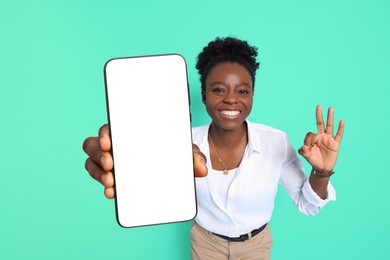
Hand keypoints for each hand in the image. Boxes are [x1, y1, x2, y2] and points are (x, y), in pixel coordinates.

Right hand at [83, 125, 207, 198]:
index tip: (109, 142)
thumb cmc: (173, 152)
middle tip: (110, 164)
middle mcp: (116, 145)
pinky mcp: (112, 177)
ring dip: (97, 171)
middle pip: (94, 144)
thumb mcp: (183, 151)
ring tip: (111, 181)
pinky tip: (112, 192)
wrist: (174, 168)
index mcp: (129, 131)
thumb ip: (193, 156)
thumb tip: (202, 169)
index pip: (110, 127)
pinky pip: (100, 178)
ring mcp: (112, 161)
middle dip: (98, 153)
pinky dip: (104, 185)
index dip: (105, 133)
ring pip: (92, 162)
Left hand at [298, 105, 344, 172]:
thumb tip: (303, 146)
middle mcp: (321, 136)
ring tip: (330, 108)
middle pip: (320, 123)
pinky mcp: (336, 143)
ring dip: (330, 117)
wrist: (322, 168)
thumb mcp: (306, 155)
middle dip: (319, 115)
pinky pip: (339, 134)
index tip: (307, 145)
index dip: (308, 138)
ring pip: (330, 126)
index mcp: (314, 138)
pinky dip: (340, 128)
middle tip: (318, 106)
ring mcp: (329, 139)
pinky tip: (341, 121)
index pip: (310, 133)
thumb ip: (303, 150)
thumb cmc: (314, 160)